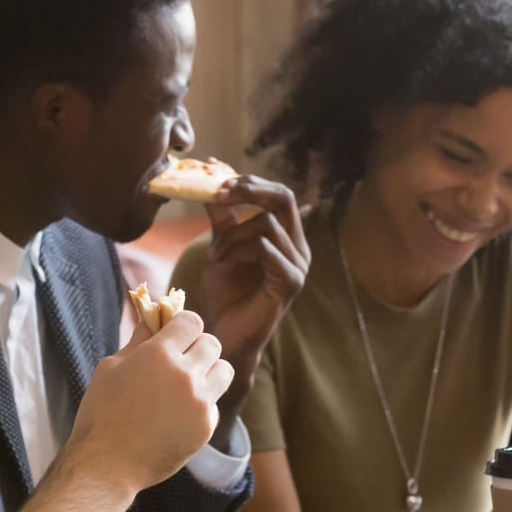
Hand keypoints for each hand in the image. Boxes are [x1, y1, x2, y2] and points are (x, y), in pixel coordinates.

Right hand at [60, 311, 233, 490]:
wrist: (107, 464)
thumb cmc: (101, 413)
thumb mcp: (110, 368)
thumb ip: (137, 342)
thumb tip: (152, 322)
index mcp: (159, 354)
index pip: (192, 321)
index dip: (183, 325)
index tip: (175, 334)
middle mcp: (185, 374)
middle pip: (212, 343)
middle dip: (196, 346)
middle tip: (181, 359)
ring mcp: (199, 402)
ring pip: (224, 370)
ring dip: (209, 371)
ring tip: (189, 382)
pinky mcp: (206, 426)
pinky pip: (215, 403)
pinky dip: (203, 403)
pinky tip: (180, 413)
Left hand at [199, 175, 310, 357]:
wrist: (224, 335)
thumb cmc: (225, 294)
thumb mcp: (222, 245)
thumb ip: (222, 216)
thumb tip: (212, 177)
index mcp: (287, 237)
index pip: (278, 194)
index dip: (250, 182)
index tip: (216, 179)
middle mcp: (299, 248)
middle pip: (284, 199)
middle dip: (249, 191)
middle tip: (218, 194)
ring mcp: (299, 266)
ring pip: (267, 224)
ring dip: (232, 235)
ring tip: (214, 255)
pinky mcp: (291, 283)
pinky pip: (266, 249)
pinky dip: (239, 251)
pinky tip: (223, 264)